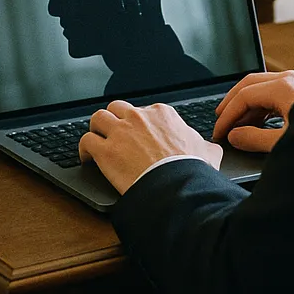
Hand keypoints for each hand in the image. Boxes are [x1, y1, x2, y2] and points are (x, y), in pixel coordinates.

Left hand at [79, 100, 223, 194]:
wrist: (177, 185)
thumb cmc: (192, 169)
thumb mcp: (207, 151)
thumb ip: (205, 145)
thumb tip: (210, 148)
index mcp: (161, 114)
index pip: (143, 110)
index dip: (138, 124)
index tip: (137, 135)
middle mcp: (138, 117)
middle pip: (117, 108)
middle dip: (114, 119)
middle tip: (113, 133)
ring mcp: (120, 132)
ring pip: (98, 118)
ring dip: (96, 129)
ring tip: (96, 140)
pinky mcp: (105, 151)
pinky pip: (86, 141)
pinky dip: (84, 150)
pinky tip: (86, 158)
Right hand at [212, 70, 293, 152]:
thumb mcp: (284, 142)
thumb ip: (255, 140)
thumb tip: (234, 136)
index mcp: (282, 87)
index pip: (243, 96)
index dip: (227, 116)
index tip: (219, 132)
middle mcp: (288, 79)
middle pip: (249, 84)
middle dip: (231, 103)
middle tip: (219, 120)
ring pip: (261, 87)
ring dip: (245, 105)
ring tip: (235, 125)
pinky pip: (273, 93)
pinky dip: (260, 106)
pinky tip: (255, 122)